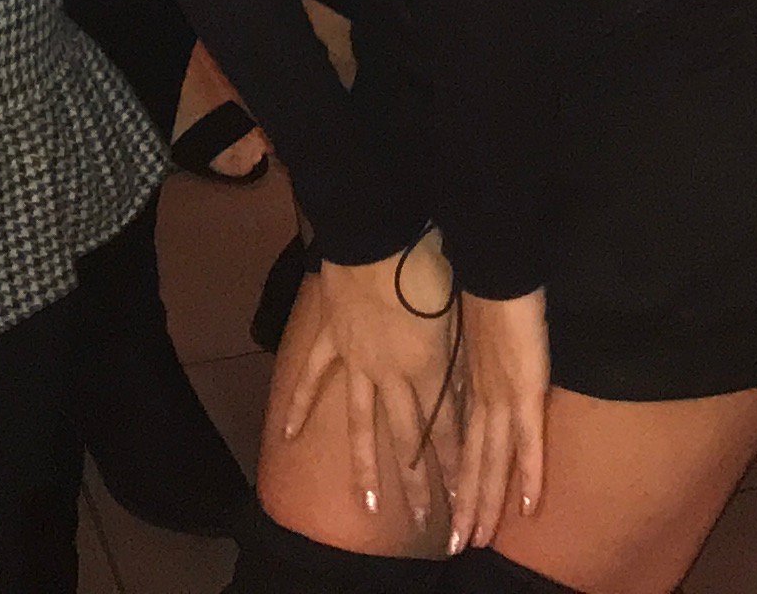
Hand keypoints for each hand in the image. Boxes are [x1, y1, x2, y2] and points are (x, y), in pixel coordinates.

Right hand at [268, 242, 459, 536]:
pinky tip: (287, 435)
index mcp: (427, 368)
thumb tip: (469, 389)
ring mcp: (356, 359)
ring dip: (365, 466)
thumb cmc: (428, 262)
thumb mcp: (454, 313)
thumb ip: (456, 355)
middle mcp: (391, 374)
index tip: (460, 502)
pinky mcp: (332, 338)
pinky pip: (313, 376)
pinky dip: (298, 404)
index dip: (453, 466)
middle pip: (406, 438)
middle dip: (419, 483)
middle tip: (424, 527)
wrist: (381, 230)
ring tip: (365, 507)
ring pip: (361, 422)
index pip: (444, 428)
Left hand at [448, 285, 549, 555]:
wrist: (496, 264)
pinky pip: (529, 441)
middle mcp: (482, 398)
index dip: (461, 479)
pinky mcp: (526, 388)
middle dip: (468, 505)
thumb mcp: (479, 332)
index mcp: (471, 384)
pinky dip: (530, 476)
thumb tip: (485, 370)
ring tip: (477, 540)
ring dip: (487, 504)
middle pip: (475, 463)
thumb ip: (483, 359)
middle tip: (458, 545)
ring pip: (494, 462)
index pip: (467, 443)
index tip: (452, 511)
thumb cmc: (489, 287)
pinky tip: (530, 507)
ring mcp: (503, 396)